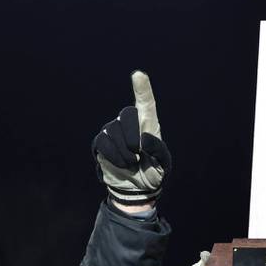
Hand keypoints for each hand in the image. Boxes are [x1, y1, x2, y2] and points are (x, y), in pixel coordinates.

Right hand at [93, 71, 171, 204]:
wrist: (136, 189)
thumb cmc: (153, 173)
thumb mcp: (163, 165)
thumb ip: (158, 151)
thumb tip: (144, 139)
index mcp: (149, 124)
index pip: (146, 103)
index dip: (142, 89)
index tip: (138, 75)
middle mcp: (130, 123)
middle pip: (127, 113)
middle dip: (133, 135)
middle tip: (138, 154)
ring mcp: (113, 130)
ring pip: (115, 130)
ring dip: (125, 152)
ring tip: (132, 162)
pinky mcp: (101, 141)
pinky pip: (104, 142)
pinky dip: (115, 156)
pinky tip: (122, 164)